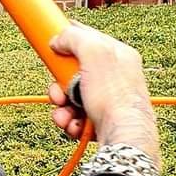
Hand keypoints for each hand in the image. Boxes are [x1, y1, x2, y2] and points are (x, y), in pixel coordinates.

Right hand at [47, 23, 160, 166]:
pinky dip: (69, 121)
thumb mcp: (94, 54)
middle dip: (59, 84)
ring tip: (65, 115)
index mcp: (118, 55)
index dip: (67, 39)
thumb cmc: (116, 97)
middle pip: (73, 71)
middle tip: (58, 92)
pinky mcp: (100, 119)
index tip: (51, 43)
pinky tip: (74, 125)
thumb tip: (58, 41)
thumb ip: (74, 38)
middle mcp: (114, 76)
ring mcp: (107, 99)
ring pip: (71, 96)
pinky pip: (75, 115)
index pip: (87, 37)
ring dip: (62, 107)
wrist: (124, 138)